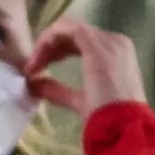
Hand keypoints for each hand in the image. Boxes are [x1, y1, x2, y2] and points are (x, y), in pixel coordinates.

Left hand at [26, 19, 146, 118]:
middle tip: (33, 66)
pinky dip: (47, 40)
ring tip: (33, 65)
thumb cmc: (106, 118)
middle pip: (74, 33)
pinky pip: (65, 30)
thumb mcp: (79, 101)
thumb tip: (35, 85)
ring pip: (68, 28)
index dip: (58, 51)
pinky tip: (38, 59)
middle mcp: (115, 41)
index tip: (39, 69)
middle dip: (50, 46)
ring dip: (46, 44)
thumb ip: (58, 90)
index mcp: (116, 54)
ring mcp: (106, 40)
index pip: (82, 43)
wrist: (121, 126)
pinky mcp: (94, 42)